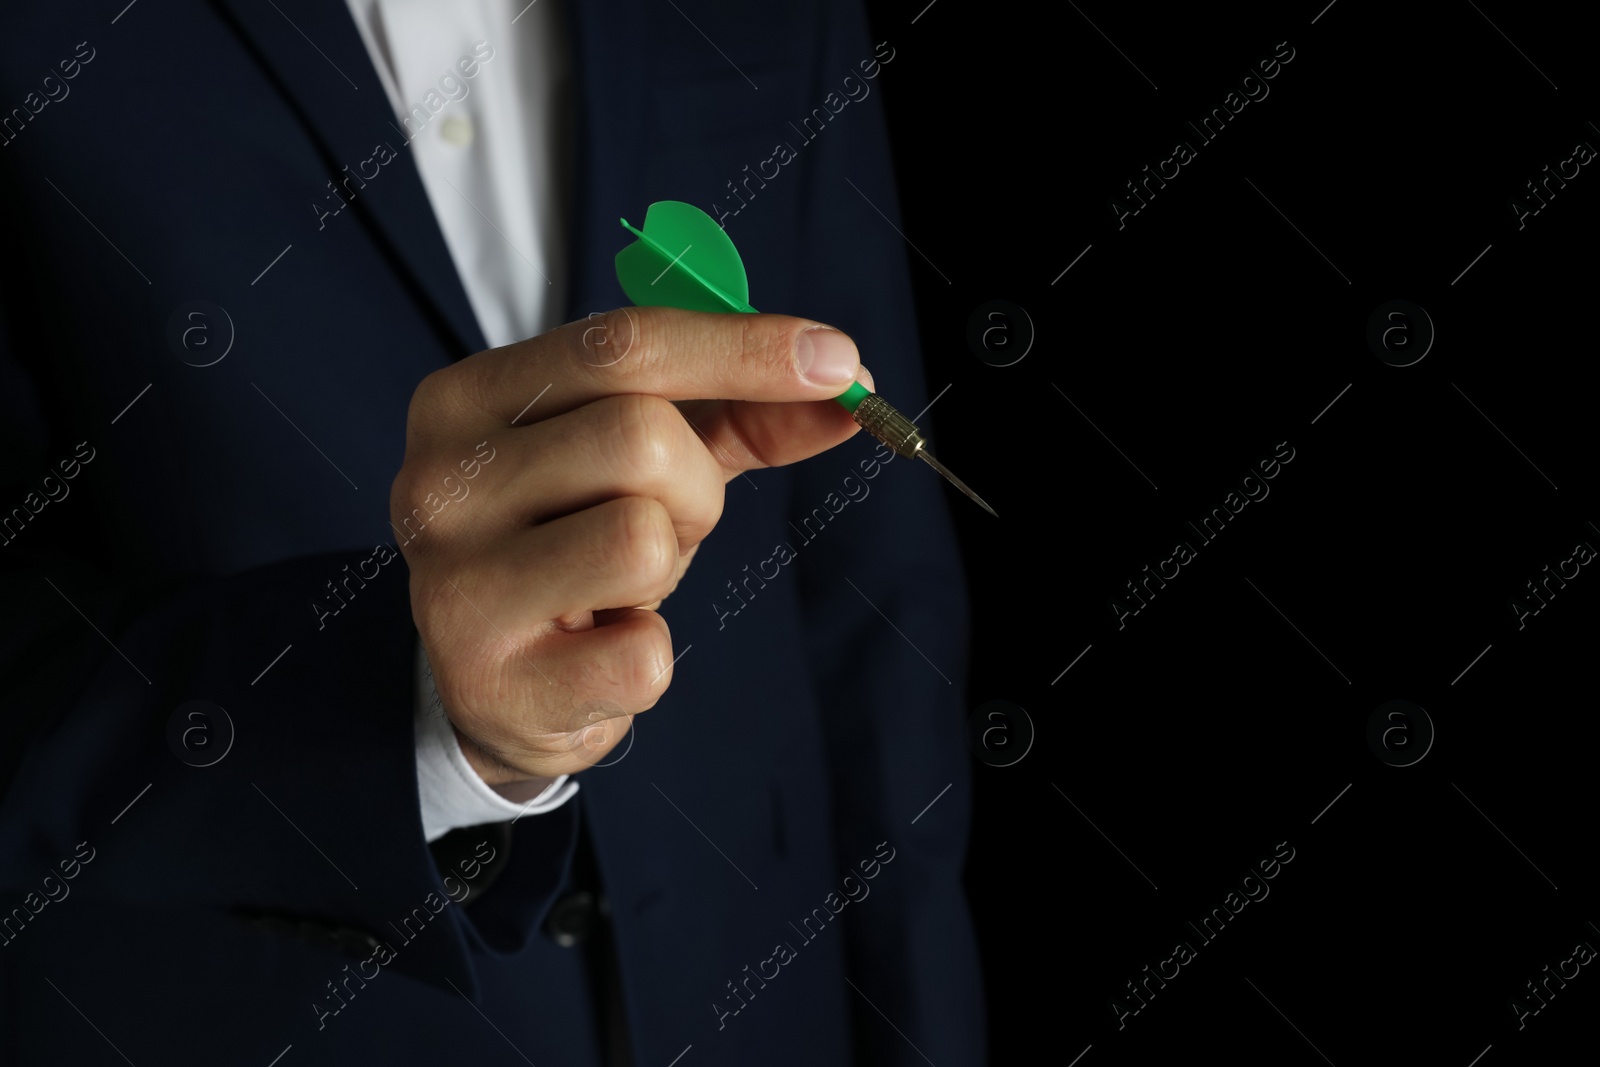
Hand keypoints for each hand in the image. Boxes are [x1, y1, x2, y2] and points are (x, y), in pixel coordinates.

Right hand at [392, 306, 872, 788]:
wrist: (498, 690)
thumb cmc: (574, 543)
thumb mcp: (646, 460)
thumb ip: (740, 411)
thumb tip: (849, 385)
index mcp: (466, 400)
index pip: (622, 345)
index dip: (745, 348)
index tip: (838, 363)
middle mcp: (439, 483)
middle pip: (642, 436)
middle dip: (695, 486)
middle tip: (665, 523)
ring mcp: (453, 587)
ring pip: (642, 539)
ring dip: (668, 565)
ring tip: (619, 586)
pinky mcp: (491, 685)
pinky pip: (645, 655)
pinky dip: (650, 656)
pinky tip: (598, 652)